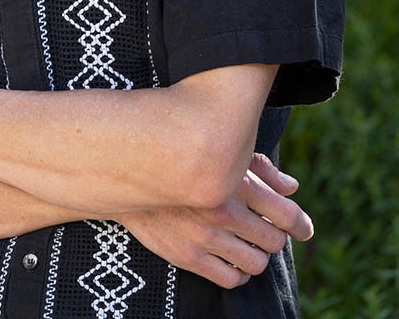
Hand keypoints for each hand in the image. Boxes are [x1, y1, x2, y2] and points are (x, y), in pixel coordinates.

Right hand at [121, 153, 312, 289]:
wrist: (126, 166)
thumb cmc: (181, 151)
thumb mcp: (222, 148)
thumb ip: (261, 167)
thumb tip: (292, 187)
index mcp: (235, 180)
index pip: (287, 215)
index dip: (300, 224)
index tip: (302, 227)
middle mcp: (223, 210)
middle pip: (273, 240)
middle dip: (274, 236)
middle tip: (267, 229)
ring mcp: (204, 236)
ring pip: (255, 263)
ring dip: (257, 255)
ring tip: (247, 244)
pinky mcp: (186, 255)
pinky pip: (230, 279)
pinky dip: (238, 273)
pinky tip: (232, 259)